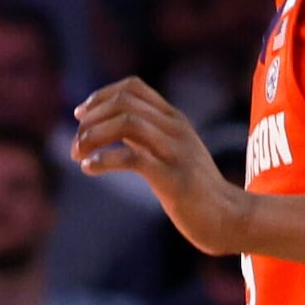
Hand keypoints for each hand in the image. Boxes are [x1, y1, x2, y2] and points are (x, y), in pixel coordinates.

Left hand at [73, 78, 247, 256]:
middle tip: (75, 144)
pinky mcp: (174, 178)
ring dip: (93, 136)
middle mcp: (176, 128)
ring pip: (127, 123)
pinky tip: (89, 168)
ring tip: (77, 155)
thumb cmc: (194, 189)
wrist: (228, 217)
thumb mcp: (169, 152)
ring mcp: (176, 151)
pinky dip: (103, 160)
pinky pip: (133, 158)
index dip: (101, 96)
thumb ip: (143, 136)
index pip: (133, 87)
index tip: (80, 115)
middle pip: (124, 102)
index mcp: (174, 119)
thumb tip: (105, 127)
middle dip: (91, 119)